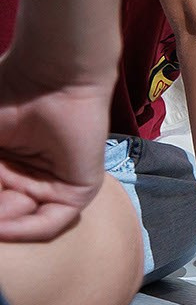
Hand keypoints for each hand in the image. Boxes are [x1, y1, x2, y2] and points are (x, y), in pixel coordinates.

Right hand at [0, 58, 110, 242]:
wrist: (50, 75)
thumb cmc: (7, 95)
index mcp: (3, 167)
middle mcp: (26, 179)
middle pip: (3, 214)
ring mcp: (52, 186)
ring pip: (19, 222)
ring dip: (2, 218)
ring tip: (1, 199)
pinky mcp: (78, 190)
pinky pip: (49, 223)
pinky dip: (22, 229)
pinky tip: (2, 227)